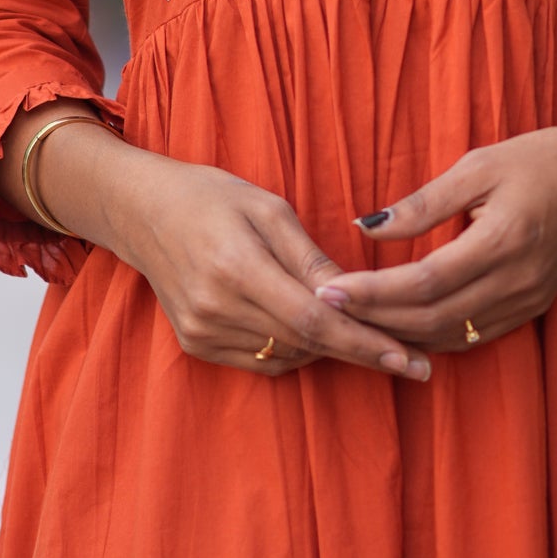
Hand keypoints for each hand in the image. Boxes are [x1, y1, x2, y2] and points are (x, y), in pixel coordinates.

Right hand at [92, 144, 433, 381]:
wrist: (143, 211)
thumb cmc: (212, 196)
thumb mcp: (269, 208)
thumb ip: (312, 258)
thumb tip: (358, 296)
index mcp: (236, 267)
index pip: (314, 319)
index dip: (366, 343)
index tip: (410, 359)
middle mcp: (215, 309)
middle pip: (306, 342)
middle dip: (362, 349)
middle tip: (414, 354)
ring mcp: (201, 332)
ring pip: (288, 354)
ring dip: (329, 347)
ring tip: (366, 333)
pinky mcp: (195, 345)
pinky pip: (263, 360)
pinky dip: (295, 348)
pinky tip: (311, 329)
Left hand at [315, 126, 556, 351]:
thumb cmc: (540, 159)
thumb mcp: (479, 165)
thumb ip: (424, 204)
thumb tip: (367, 228)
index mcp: (502, 241)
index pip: (424, 282)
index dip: (373, 293)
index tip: (329, 290)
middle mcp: (515, 282)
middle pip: (432, 318)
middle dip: (375, 319)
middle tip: (326, 309)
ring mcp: (526, 301)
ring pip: (451, 336)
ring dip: (399, 335)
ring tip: (353, 323)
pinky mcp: (531, 308)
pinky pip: (473, 337)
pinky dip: (432, 337)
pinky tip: (401, 328)